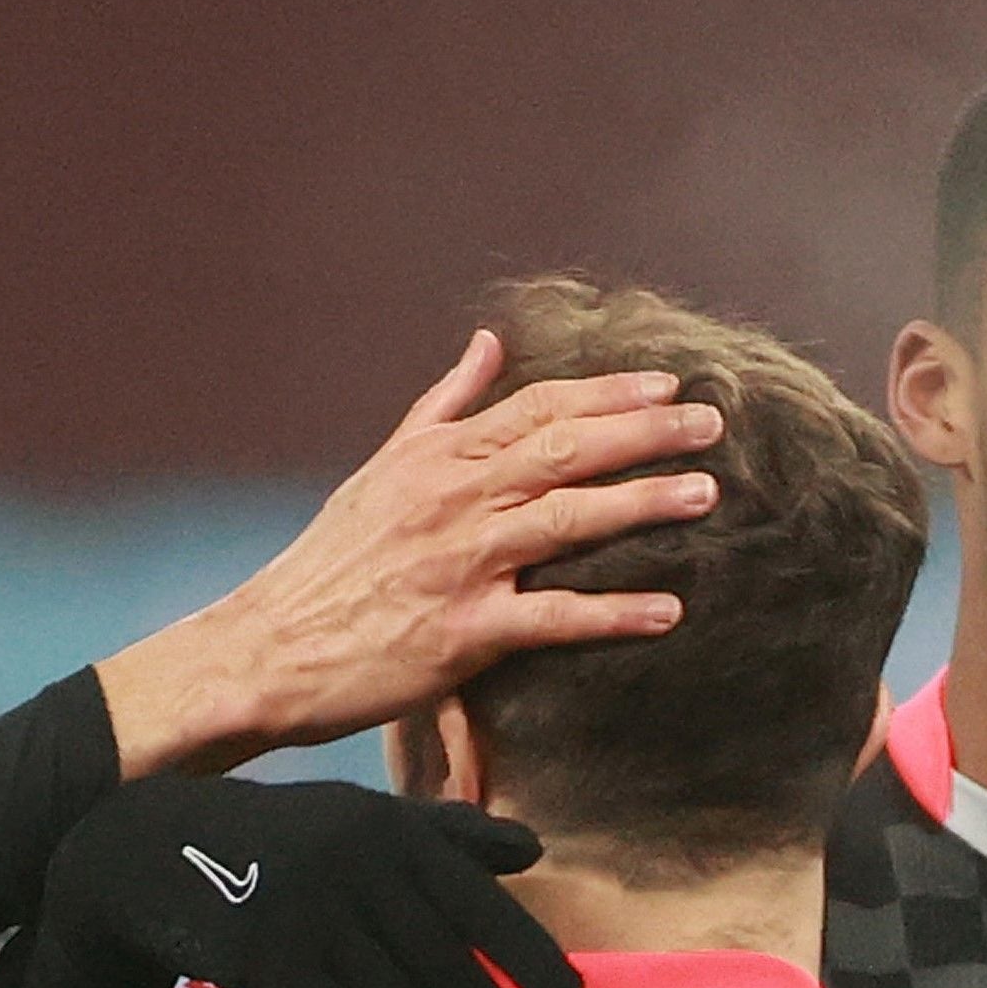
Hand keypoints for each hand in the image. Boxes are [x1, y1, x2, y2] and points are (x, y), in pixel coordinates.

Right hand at [41, 776, 579, 987]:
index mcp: (395, 832)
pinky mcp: (271, 958)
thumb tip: (534, 850)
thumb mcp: (364, 818)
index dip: (528, 956)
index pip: (478, 904)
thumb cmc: (285, 842)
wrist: (159, 854)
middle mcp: (361, 869)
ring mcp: (314, 914)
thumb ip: (449, 836)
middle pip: (446, 968)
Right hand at [97, 341, 722, 770]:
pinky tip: (666, 610)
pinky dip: (611, 614)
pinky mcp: (464, 631)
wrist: (274, 644)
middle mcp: (453, 498)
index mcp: (438, 457)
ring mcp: (460, 562)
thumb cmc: (335, 562)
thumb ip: (444, 406)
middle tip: (712, 422)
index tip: (668, 385)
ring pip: (566, 518)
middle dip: (644, 433)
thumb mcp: (384, 468)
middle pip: (564, 449)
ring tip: (706, 493)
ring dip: (640, 502)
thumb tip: (488, 343)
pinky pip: (552, 619)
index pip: (537, 407)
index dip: (607, 393)